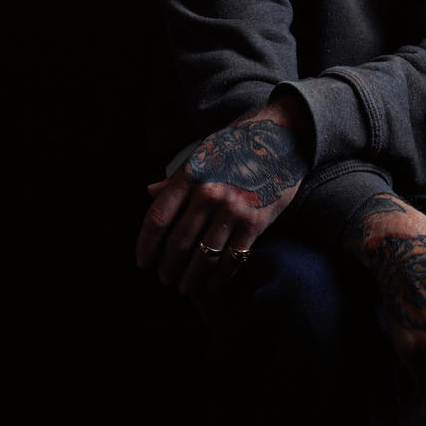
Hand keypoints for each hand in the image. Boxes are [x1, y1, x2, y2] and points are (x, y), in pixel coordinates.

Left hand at [136, 96, 311, 298]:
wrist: (281, 137)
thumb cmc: (238, 144)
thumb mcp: (201, 154)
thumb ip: (176, 179)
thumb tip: (149, 193)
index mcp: (189, 176)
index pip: (158, 219)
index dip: (146, 245)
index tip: (144, 262)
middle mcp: (208, 194)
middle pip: (178, 243)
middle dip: (168, 268)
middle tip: (165, 279)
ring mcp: (232, 209)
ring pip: (203, 256)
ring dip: (191, 278)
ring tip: (186, 288)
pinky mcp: (255, 222)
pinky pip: (232, 259)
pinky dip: (219, 277)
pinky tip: (211, 284)